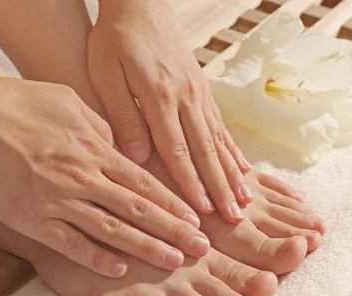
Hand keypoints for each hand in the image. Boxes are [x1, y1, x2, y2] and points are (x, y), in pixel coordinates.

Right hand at [0, 75, 211, 276]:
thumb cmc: (20, 103)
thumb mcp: (71, 103)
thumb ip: (102, 127)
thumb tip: (124, 145)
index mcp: (94, 149)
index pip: (145, 182)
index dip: (173, 203)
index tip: (197, 219)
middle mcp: (82, 176)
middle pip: (138, 208)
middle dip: (173, 230)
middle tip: (201, 248)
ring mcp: (58, 199)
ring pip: (112, 229)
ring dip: (146, 247)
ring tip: (173, 261)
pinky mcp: (33, 219)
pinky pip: (70, 243)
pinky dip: (96, 258)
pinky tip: (120, 269)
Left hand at [88, 0, 252, 223]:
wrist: (141, 2)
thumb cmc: (115, 37)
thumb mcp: (106, 72)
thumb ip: (123, 115)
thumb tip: (137, 156)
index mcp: (160, 97)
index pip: (178, 151)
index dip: (191, 185)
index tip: (203, 212)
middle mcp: (187, 99)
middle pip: (206, 152)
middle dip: (220, 189)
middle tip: (234, 219)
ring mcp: (199, 95)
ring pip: (219, 142)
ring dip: (232, 174)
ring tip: (246, 201)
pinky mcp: (203, 90)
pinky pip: (221, 126)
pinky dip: (233, 150)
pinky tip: (243, 168)